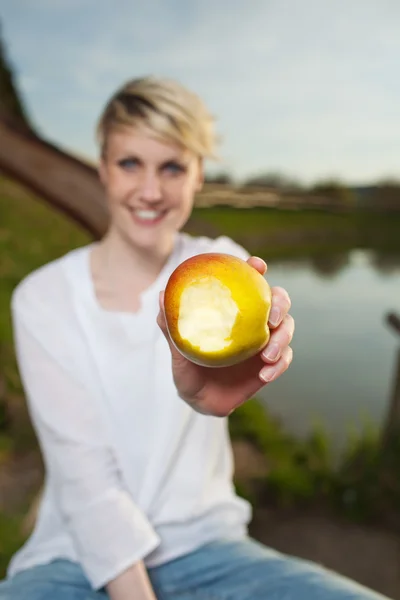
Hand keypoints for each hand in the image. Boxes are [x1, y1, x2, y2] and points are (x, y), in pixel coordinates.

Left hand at [157, 256, 293, 416]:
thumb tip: (163, 294)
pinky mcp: (271, 363)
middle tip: (271, 317)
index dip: (256, 269)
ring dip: (282, 339)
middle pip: (278, 301)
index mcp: (233, 309)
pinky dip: (279, 365)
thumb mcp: (177, 348)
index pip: (249, 282)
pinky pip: (284, 360)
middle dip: (280, 303)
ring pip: (287, 329)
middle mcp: (253, 321)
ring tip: (268, 355)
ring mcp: (265, 341)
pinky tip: (265, 375)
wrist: (198, 400)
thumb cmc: (186, 367)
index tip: (257, 265)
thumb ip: (171, 324)